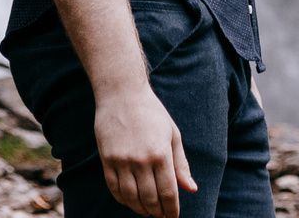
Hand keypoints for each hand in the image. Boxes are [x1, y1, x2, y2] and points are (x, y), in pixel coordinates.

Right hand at [94, 83, 196, 217]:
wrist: (121, 93)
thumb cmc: (152, 113)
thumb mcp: (172, 135)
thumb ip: (181, 164)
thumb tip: (191, 189)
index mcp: (161, 153)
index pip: (168, 193)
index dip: (172, 210)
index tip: (173, 217)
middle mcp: (141, 160)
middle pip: (150, 199)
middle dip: (158, 212)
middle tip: (161, 216)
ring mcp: (122, 160)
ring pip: (131, 198)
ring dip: (140, 209)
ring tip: (147, 211)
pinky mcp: (106, 159)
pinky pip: (114, 188)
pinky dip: (123, 200)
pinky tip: (130, 201)